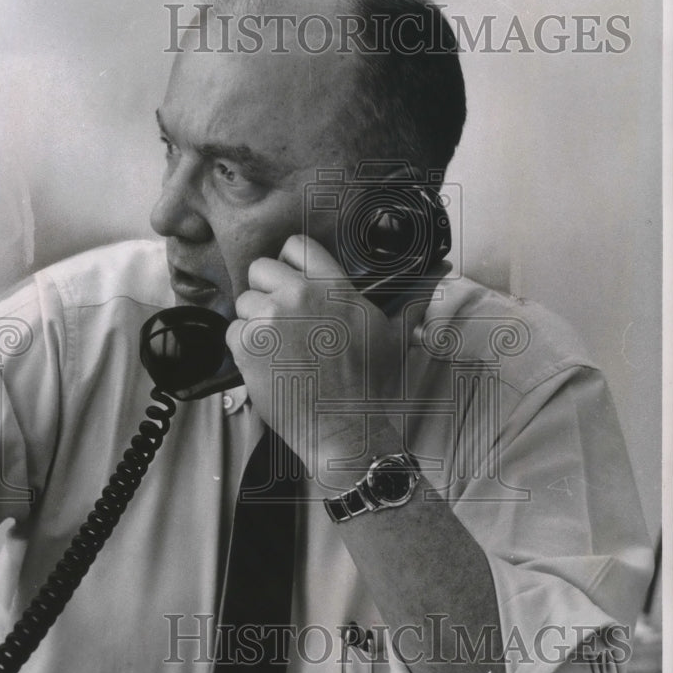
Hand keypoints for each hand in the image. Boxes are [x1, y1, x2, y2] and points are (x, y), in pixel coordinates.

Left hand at [226, 234, 402, 484]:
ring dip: (255, 323)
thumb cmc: (368, 385)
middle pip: (261, 268)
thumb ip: (409, 299)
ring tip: (279, 349)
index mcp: (333, 287)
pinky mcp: (249, 344)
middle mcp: (300, 295)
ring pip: (244, 302)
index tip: (292, 281)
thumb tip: (440, 272)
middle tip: (282, 321)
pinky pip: (233, 331)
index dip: (290, 261)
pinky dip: (244, 349)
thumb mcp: (391, 334)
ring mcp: (271, 318)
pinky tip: (268, 365)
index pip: (297, 244)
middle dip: (266, 291)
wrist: (343, 428)